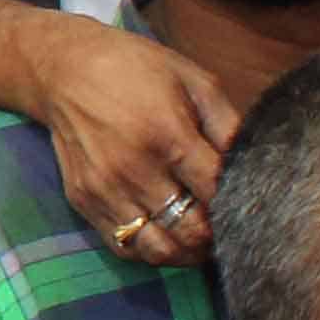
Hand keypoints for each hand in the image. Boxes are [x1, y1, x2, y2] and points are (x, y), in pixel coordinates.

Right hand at [20, 17, 239, 271]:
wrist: (64, 69)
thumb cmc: (136, 68)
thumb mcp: (193, 79)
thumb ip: (227, 123)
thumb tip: (254, 163)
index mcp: (168, 135)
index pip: (217, 193)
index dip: (239, 203)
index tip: (246, 200)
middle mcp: (134, 170)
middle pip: (191, 231)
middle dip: (217, 235)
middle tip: (226, 224)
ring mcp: (105, 190)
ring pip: (159, 251)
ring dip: (186, 251)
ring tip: (199, 236)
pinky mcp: (84, 201)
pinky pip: (125, 247)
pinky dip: (152, 250)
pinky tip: (165, 232)